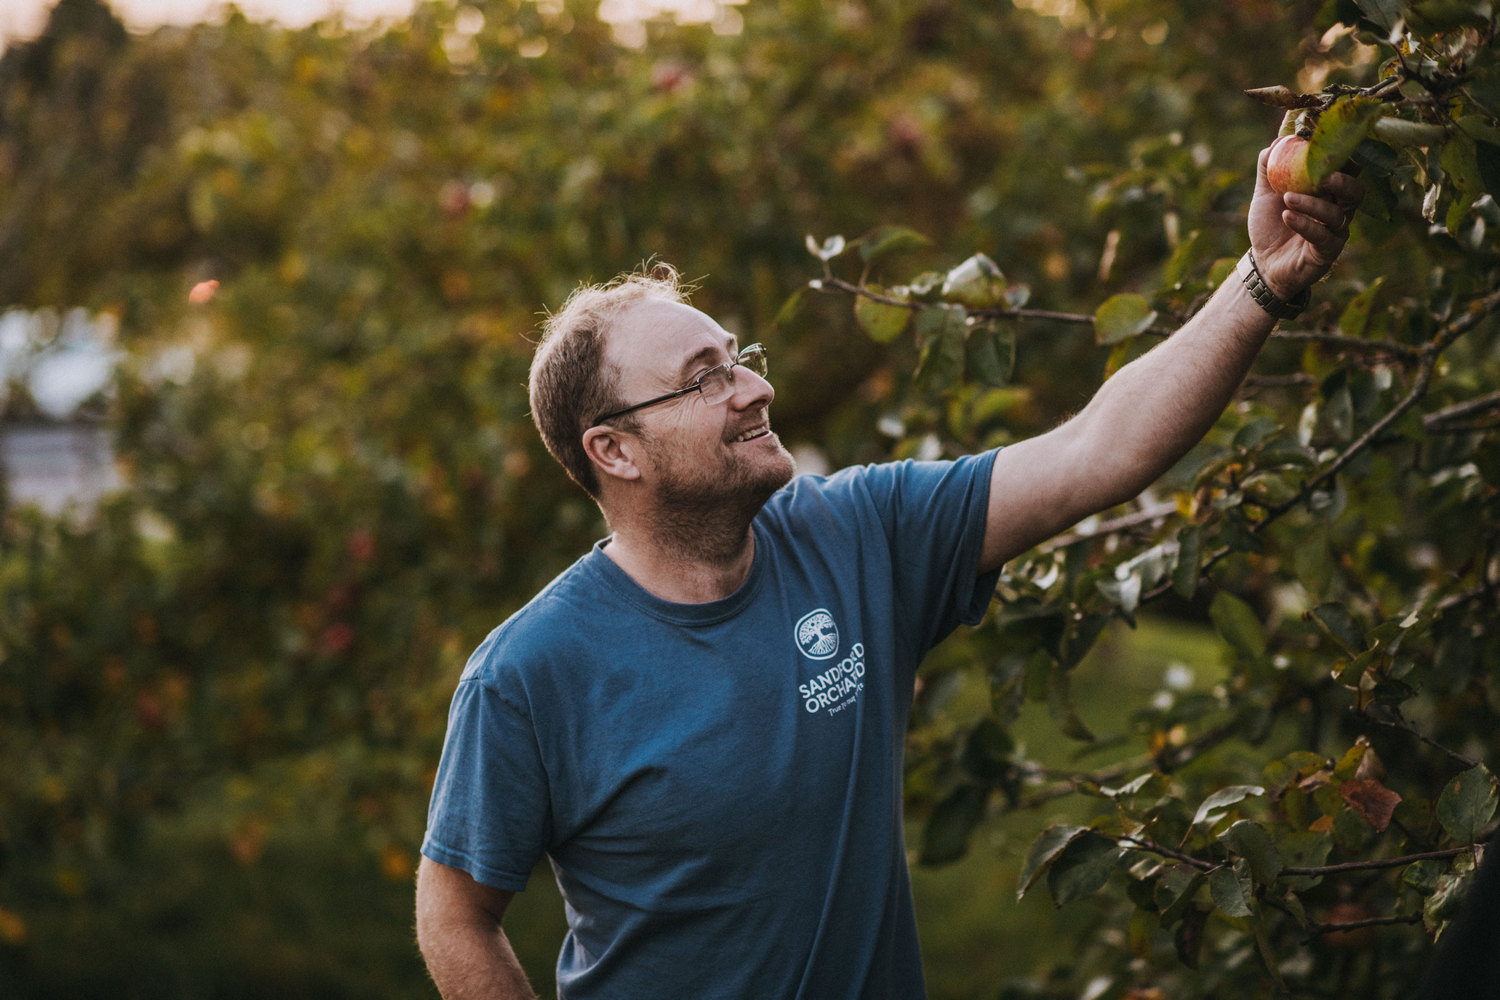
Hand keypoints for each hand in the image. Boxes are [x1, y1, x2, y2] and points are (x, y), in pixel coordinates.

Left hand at [1246, 144, 1364, 301]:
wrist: (1263, 263)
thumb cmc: (1270, 226)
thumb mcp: (1265, 195)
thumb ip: (1269, 169)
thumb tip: (1276, 143)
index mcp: (1329, 192)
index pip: (1347, 170)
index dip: (1342, 158)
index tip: (1324, 146)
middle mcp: (1339, 209)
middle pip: (1356, 190)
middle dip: (1341, 180)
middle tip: (1319, 176)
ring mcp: (1335, 232)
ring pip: (1337, 214)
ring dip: (1312, 203)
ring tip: (1287, 198)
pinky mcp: (1327, 252)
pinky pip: (1322, 236)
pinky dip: (1304, 223)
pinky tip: (1286, 216)